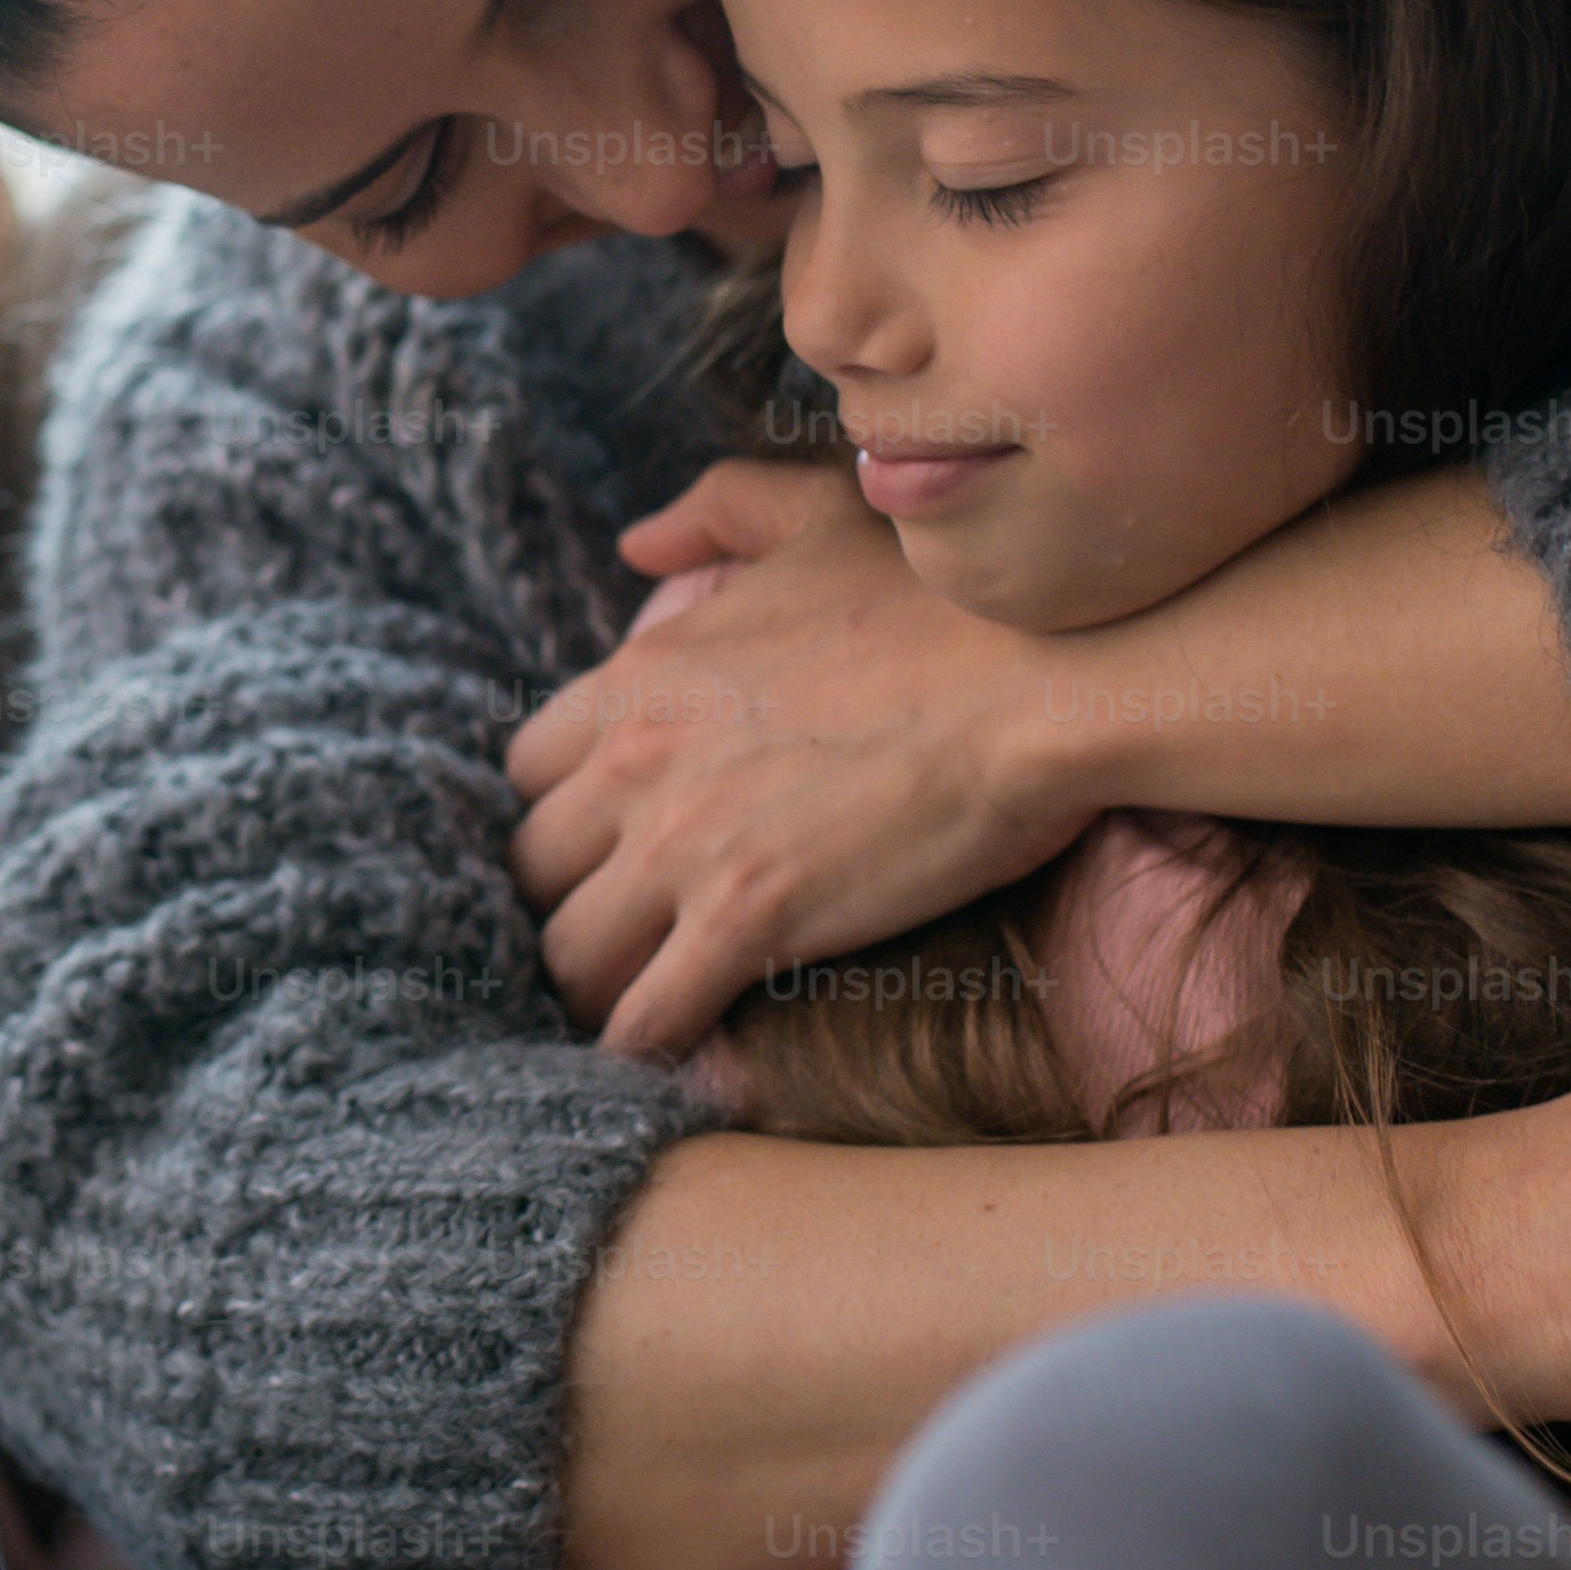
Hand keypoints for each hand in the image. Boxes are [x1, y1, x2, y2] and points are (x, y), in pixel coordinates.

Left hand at [509, 460, 1114, 1059]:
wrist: (1042, 679)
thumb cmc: (944, 599)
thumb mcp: (815, 517)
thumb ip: (716, 511)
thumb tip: (636, 543)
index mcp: (641, 676)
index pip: (528, 769)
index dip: (566, 813)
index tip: (612, 843)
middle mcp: (634, 760)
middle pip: (534, 868)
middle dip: (574, 903)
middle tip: (630, 934)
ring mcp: (681, 843)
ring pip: (569, 953)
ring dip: (600, 985)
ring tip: (646, 1006)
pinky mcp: (744, 920)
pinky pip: (642, 1017)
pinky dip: (645, 1046)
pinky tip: (678, 1058)